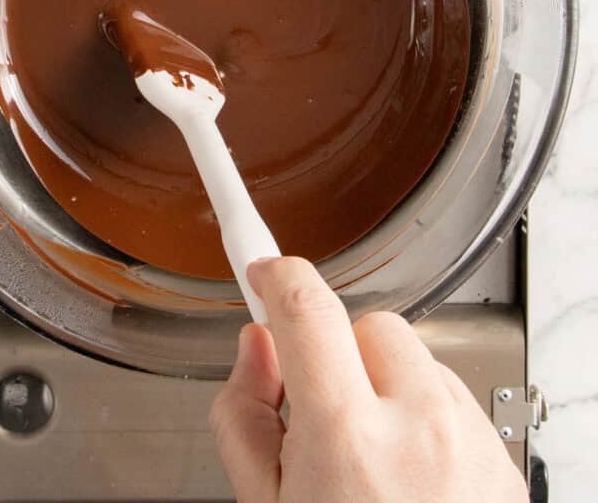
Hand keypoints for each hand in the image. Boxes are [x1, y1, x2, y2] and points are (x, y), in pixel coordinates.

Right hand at [211, 257, 526, 502]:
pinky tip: (407, 475)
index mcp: (348, 437)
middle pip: (367, 325)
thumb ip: (243, 418)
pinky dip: (421, 415)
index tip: (260, 267)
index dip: (274, 274)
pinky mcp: (500, 459)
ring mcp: (470, 440)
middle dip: (334, 351)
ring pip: (413, 359)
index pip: (307, 307)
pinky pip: (450, 397)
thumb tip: (255, 349)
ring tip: (370, 459)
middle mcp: (420, 425)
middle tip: (319, 409)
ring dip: (382, 385)